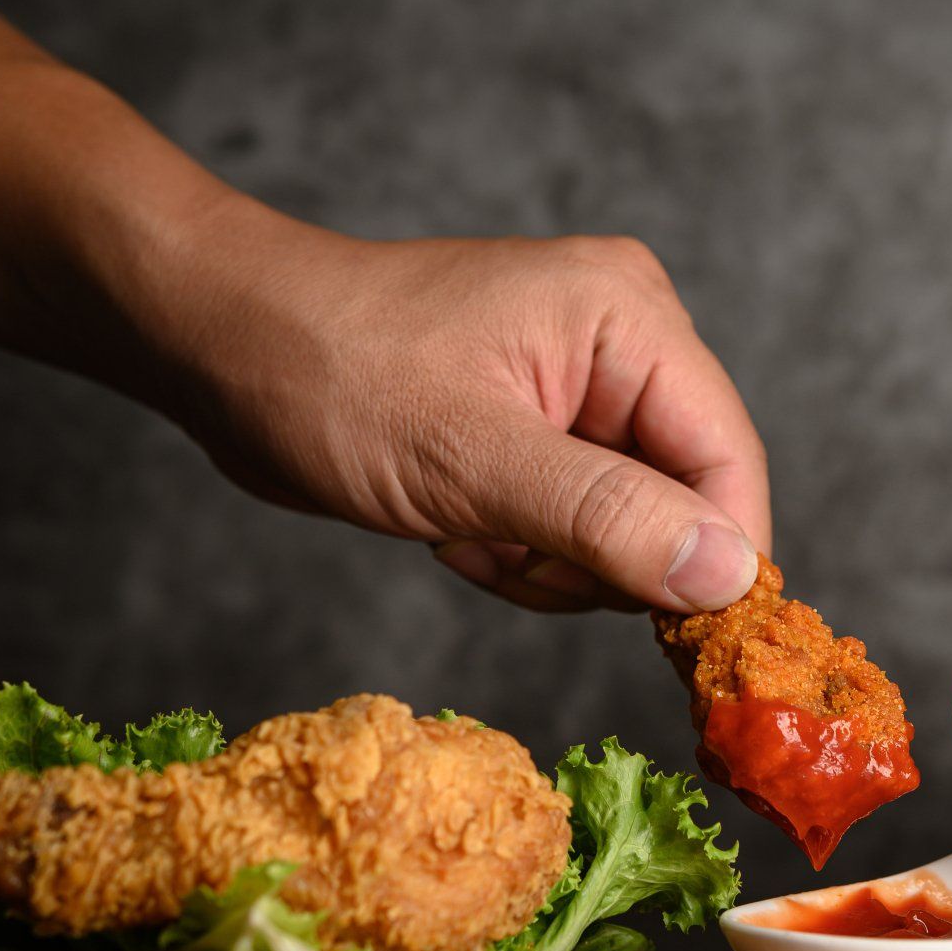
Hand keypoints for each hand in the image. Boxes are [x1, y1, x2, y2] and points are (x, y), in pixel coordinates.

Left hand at [146, 214, 768, 612]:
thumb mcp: (469, 458)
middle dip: (599, 555)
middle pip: (686, 501)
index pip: (730, 459)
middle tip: (504, 542)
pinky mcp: (545, 428)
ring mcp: (585, 387)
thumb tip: (729, 576)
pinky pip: (578, 529)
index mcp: (629, 317)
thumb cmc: (327, 375)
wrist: (221, 346)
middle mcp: (625, 342)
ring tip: (465, 525)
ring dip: (549, 561)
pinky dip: (520, 550)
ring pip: (631, 530)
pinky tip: (453, 522)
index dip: (713, 558)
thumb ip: (609, 518)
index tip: (669, 633)